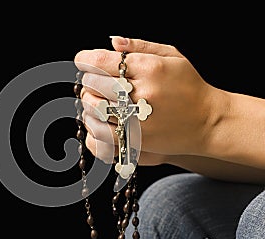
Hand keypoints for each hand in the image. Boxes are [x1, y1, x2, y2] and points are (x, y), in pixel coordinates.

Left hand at [74, 37, 223, 158]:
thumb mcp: (172, 57)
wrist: (209, 122)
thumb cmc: (189, 86)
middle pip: (94, 84)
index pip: (101, 61)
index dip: (85, 60)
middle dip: (88, 81)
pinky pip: (101, 135)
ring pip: (94, 109)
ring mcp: (139, 120)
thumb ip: (140, 46)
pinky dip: (93, 126)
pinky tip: (99, 119)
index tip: (82, 60)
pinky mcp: (137, 141)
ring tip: (98, 99)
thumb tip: (113, 42)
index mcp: (150, 68)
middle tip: (94, 81)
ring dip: (89, 102)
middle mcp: (143, 93)